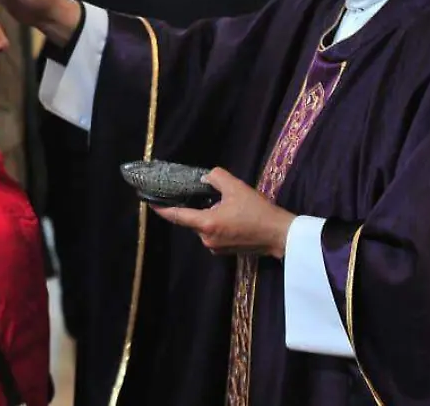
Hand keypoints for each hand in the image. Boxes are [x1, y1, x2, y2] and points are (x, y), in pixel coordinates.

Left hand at [152, 168, 295, 258]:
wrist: (279, 234)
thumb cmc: (258, 211)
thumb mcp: (236, 187)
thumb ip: (216, 178)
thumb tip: (205, 179)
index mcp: (206, 224)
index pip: (176, 216)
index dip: (161, 209)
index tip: (149, 202)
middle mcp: (207, 239)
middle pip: (192, 220)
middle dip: (196, 207)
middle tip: (207, 195)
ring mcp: (216, 248)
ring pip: (204, 227)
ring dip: (209, 216)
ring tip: (228, 206)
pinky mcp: (225, 252)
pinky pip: (214, 234)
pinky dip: (217, 224)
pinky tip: (232, 217)